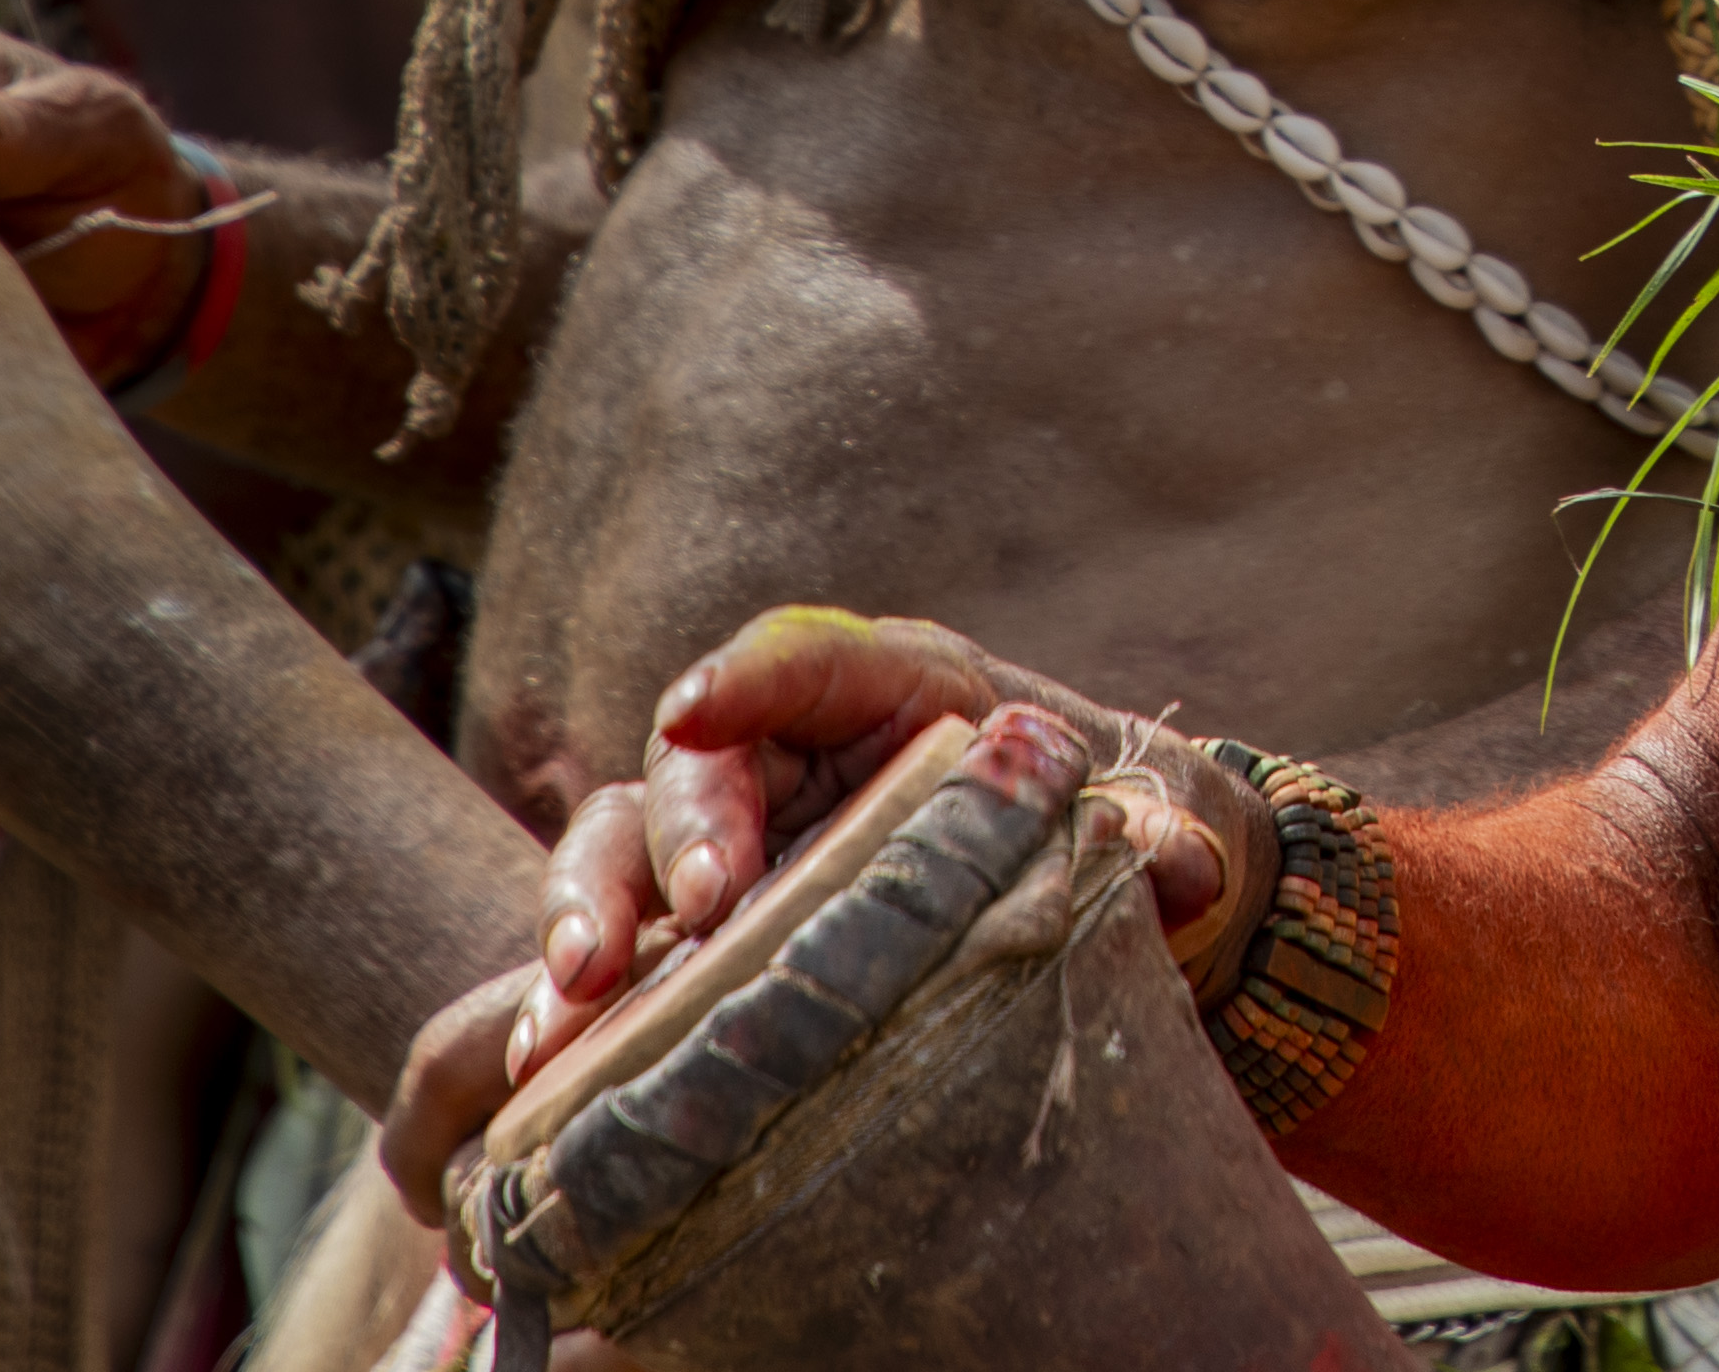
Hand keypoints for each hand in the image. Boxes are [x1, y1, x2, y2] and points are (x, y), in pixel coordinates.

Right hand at [381, 611, 1258, 1237]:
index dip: (749, 677)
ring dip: (591, 909)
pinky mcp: (716, 929)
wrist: (1118, 890)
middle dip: (675, 831)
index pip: (813, 656)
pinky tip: (546, 1062)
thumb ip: (1165, 829)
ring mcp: (748, 836)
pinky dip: (581, 993)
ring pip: (629, 841)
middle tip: (687, 914)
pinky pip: (627, 941)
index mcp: (907, 689)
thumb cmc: (1127, 823)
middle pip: (701, 759)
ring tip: (571, 1001)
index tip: (692, 711)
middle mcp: (803, 751)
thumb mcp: (1162, 821)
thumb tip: (1172, 853)